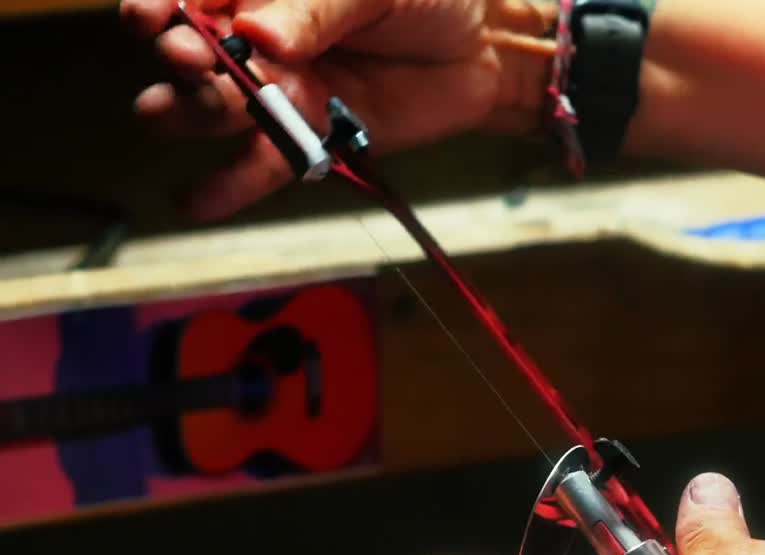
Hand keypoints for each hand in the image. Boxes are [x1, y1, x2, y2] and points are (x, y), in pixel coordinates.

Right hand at [120, 0, 554, 220]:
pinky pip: (260, 165)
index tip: (152, 16)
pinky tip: (194, 199)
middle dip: (177, 59)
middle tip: (189, 60)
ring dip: (186, 113)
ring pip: (210, 111)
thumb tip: (256, 32)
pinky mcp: (309, 139)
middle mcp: (256, 43)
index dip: (158, 7)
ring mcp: (279, 94)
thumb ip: (313, 7)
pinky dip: (225, 186)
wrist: (484, 47)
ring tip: (182, 109)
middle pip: (189, 57)